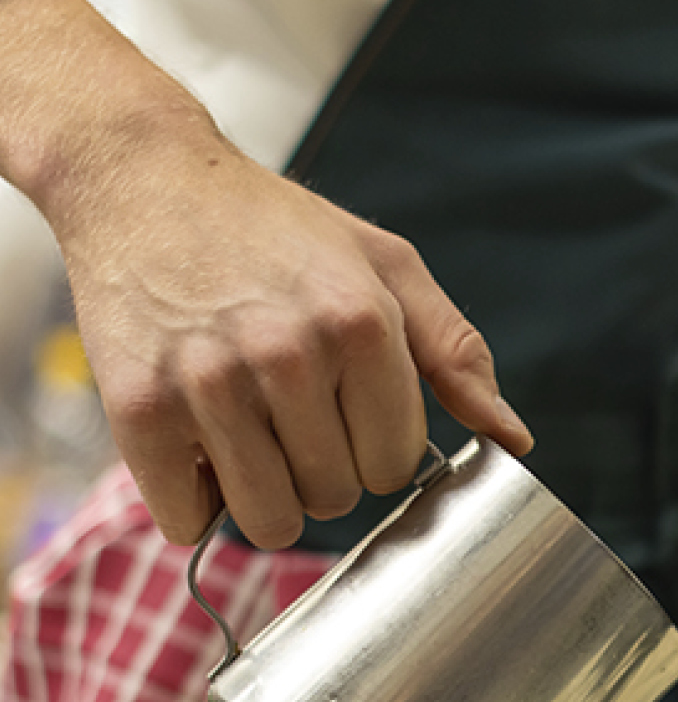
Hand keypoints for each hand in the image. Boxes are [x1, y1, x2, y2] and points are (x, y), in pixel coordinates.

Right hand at [0, 0, 532, 549]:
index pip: (396, 466)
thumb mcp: (384, 265)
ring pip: (269, 522)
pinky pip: (189, 521)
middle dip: (322, 469)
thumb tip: (515, 440)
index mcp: (361, 322)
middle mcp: (288, 354)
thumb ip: (455, 355)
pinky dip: (194, 499)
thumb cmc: (276, 230)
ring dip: (262, 494)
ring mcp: (209, 383)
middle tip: (288, 409)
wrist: (140, 179)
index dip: (374, 446)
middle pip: (336, 499)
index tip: (347, 408)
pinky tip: (194, 439)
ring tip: (245, 429)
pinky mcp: (138, 408)